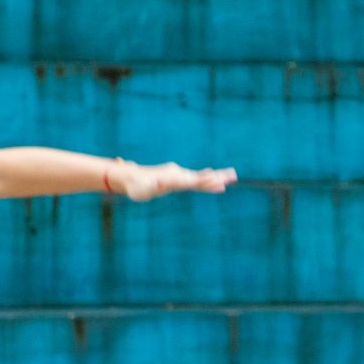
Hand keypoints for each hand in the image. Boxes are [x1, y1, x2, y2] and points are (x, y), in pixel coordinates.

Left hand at [114, 161, 236, 201]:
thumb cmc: (136, 186)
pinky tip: (217, 183)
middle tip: (233, 175)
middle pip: (200, 177)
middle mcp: (178, 175)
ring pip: (200, 178)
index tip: (216, 177)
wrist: (131, 178)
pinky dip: (207, 181)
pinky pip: (196, 181)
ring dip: (215, 178)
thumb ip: (151, 186)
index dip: (203, 179)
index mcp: (172, 178)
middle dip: (216, 177)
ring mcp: (179, 176)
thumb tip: (157, 184)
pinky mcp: (178, 179)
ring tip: (231, 177)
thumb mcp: (142, 188)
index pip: (191, 180)